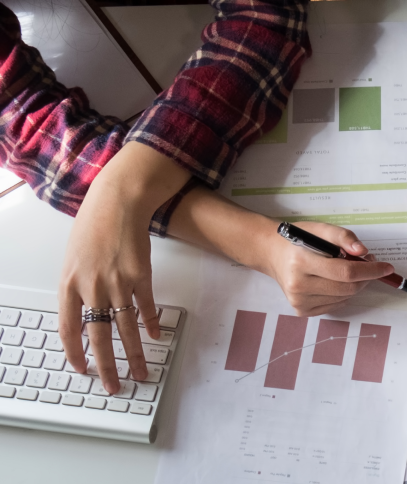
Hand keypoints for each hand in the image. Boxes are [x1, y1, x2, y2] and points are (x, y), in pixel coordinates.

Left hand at [59, 143, 187, 393]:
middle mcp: (92, 288)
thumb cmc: (94, 226)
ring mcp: (118, 283)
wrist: (118, 202)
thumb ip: (78, 288)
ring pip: (126, 328)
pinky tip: (155, 336)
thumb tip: (87, 314)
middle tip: (113, 386)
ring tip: (141, 372)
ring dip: (135, 354)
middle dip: (107, 366)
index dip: (75, 353)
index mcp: (69, 284)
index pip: (69, 329)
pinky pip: (146, 307)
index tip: (82, 370)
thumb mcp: (74, 259)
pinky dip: (151, 323)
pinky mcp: (141, 277)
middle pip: (99, 337)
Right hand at [260, 222, 394, 315]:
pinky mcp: (302, 310)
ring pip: (345, 297)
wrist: (272, 253)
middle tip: (367, 262)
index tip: (387, 268)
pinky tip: (332, 280)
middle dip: (365, 277)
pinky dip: (343, 293)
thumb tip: (362, 251)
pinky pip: (336, 305)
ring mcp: (299, 301)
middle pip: (348, 288)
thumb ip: (343, 237)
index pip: (346, 272)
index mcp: (302, 263)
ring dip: (354, 284)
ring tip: (345, 268)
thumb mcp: (320, 229)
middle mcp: (298, 286)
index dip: (371, 270)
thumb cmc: (298, 239)